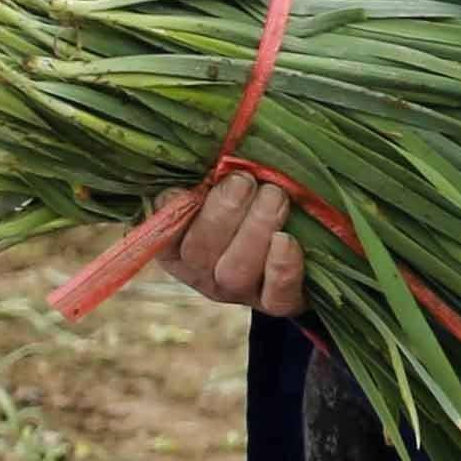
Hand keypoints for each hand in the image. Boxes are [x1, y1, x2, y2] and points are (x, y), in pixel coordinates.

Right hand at [147, 169, 303, 317]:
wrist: (296, 248)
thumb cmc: (246, 206)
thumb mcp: (217, 192)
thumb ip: (206, 180)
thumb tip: (206, 156)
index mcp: (177, 246)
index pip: (165, 232)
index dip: (177, 210)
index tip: (198, 185)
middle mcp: (203, 274)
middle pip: (200, 253)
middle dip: (224, 213)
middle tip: (245, 181)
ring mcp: (240, 292)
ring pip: (235, 271)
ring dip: (255, 230)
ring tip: (275, 196)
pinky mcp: (277, 304)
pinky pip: (276, 296)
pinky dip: (282, 268)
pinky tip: (287, 239)